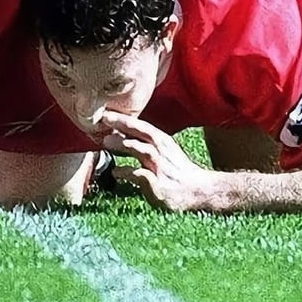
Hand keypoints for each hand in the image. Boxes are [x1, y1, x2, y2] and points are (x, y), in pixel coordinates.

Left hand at [101, 111, 228, 212]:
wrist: (199, 190)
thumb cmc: (175, 170)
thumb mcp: (161, 151)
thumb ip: (140, 143)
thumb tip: (113, 135)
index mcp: (161, 141)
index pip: (141, 126)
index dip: (124, 118)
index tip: (105, 111)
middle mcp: (161, 151)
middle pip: (142, 133)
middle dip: (123, 124)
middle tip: (103, 118)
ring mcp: (161, 168)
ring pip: (143, 151)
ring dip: (125, 145)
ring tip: (106, 142)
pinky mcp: (160, 186)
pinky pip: (143, 176)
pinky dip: (130, 172)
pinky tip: (116, 172)